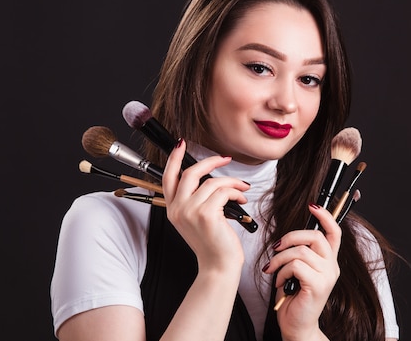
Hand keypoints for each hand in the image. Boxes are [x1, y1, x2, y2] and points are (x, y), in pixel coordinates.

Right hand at [162, 139, 249, 271]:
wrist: (218, 266)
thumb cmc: (212, 244)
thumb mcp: (197, 219)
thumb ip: (196, 199)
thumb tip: (211, 177)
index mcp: (172, 209)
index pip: (169, 177)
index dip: (175, 158)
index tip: (181, 144)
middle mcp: (177, 209)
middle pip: (190, 172)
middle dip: (210, 161)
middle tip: (224, 159)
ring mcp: (190, 211)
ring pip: (213, 182)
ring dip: (232, 182)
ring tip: (242, 189)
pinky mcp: (206, 214)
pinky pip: (224, 192)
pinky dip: (236, 192)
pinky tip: (242, 199)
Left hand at [263, 203, 341, 340]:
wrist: (296, 325)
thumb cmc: (293, 297)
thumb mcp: (296, 270)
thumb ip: (299, 252)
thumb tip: (288, 237)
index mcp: (328, 260)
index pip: (334, 232)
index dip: (325, 216)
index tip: (313, 205)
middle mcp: (332, 267)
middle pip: (315, 236)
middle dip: (290, 237)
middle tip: (276, 248)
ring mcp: (327, 276)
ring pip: (300, 251)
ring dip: (280, 259)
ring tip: (272, 270)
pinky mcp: (318, 285)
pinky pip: (296, 266)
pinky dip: (281, 271)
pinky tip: (278, 282)